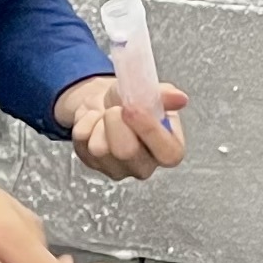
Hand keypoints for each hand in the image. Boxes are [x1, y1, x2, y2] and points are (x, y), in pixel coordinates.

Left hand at [56, 73, 189, 180]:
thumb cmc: (134, 102)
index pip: (167, 154)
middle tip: (117, 108)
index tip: (134, 108)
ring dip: (100, 121)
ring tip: (108, 114)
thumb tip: (179, 98)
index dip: (151, 131)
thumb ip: (166, 96)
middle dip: (116, 122)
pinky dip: (85, 121)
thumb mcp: (152, 93)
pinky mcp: (91, 163)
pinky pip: (82, 141)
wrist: (107, 102)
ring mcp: (116, 168)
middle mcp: (144, 165)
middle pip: (126, 152)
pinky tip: (94, 121)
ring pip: (100, 148)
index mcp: (168, 150)